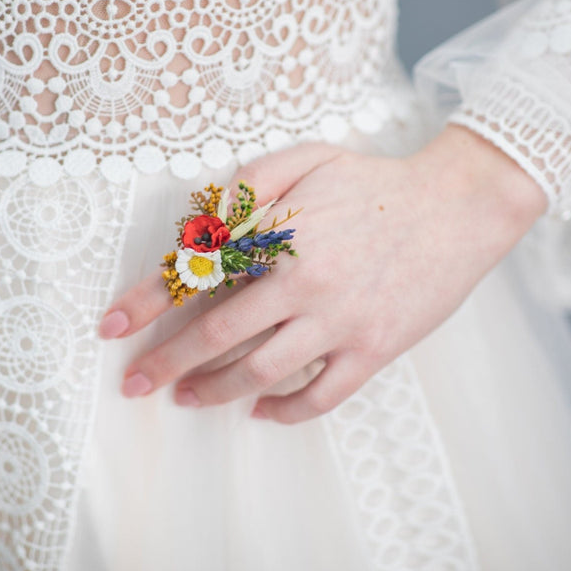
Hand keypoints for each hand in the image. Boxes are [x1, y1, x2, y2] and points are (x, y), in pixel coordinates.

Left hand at [99, 126, 546, 422]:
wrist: (459, 206)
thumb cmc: (376, 182)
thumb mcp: (307, 158)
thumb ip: (248, 183)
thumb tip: (200, 223)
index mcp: (281, 231)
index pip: (196, 272)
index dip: (146, 303)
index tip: (110, 329)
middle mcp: (304, 280)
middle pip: (216, 334)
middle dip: (165, 362)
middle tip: (133, 384)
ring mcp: (340, 319)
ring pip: (260, 372)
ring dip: (214, 391)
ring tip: (185, 399)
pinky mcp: (374, 348)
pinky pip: (319, 396)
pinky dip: (283, 411)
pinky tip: (258, 412)